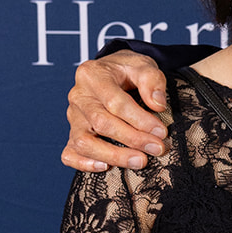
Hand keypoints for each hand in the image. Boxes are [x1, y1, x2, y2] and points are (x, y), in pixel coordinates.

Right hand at [63, 51, 169, 171]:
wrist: (111, 72)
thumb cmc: (127, 70)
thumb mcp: (143, 65)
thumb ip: (152, 80)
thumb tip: (158, 105)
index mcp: (92, 75)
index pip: (115, 102)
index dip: (140, 120)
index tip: (161, 132)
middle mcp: (78, 97)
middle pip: (101, 123)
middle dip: (132, 139)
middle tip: (157, 148)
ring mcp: (73, 117)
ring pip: (83, 142)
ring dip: (113, 155)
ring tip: (140, 161)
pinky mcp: (73, 133)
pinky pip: (69, 154)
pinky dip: (84, 164)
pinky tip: (106, 167)